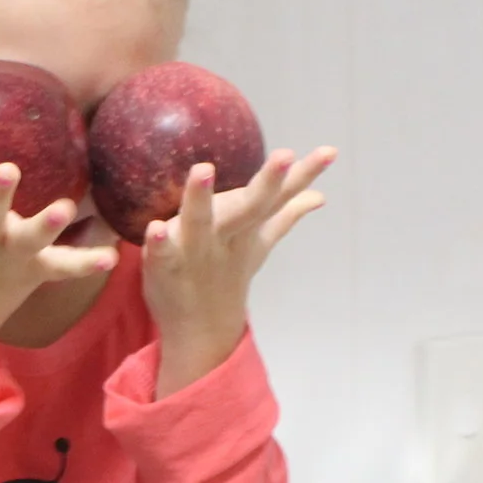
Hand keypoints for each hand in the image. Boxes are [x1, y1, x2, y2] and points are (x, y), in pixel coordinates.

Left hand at [140, 146, 336, 396]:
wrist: (200, 330)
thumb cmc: (226, 276)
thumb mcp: (257, 245)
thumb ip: (284, 216)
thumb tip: (318, 196)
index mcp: (247, 229)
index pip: (278, 198)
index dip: (303, 175)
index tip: (329, 151)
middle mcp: (226, 238)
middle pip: (250, 209)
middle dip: (268, 183)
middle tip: (285, 156)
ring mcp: (196, 253)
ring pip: (200, 223)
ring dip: (201, 198)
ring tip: (203, 169)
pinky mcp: (166, 268)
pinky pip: (163, 255)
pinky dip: (158, 243)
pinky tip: (154, 228)